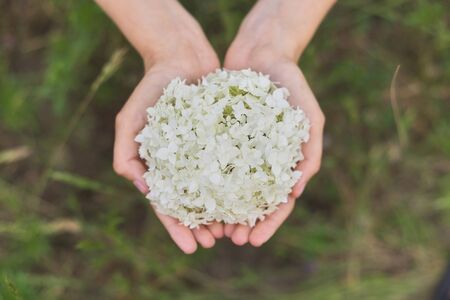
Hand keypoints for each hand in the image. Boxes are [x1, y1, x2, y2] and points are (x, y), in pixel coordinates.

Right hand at [110, 10, 222, 252]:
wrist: (181, 58)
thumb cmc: (150, 90)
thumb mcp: (128, 122)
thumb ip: (125, 156)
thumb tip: (143, 189)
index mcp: (161, 167)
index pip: (168, 205)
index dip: (178, 228)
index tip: (191, 248)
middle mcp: (184, 164)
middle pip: (194, 204)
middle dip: (203, 226)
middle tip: (217, 242)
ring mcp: (205, 153)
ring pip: (216, 190)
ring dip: (223, 211)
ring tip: (234, 229)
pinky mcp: (225, 139)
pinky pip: (234, 165)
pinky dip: (239, 183)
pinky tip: (250, 198)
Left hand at [222, 18, 324, 246]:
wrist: (261, 53)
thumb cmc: (290, 85)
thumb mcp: (308, 117)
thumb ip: (309, 152)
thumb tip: (296, 192)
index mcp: (283, 162)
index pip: (278, 202)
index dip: (268, 223)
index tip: (253, 240)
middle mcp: (260, 161)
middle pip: (252, 201)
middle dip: (242, 223)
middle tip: (229, 239)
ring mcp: (239, 151)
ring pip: (229, 188)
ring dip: (222, 210)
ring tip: (210, 227)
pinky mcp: (218, 137)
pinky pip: (210, 163)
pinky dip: (205, 181)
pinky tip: (195, 196)